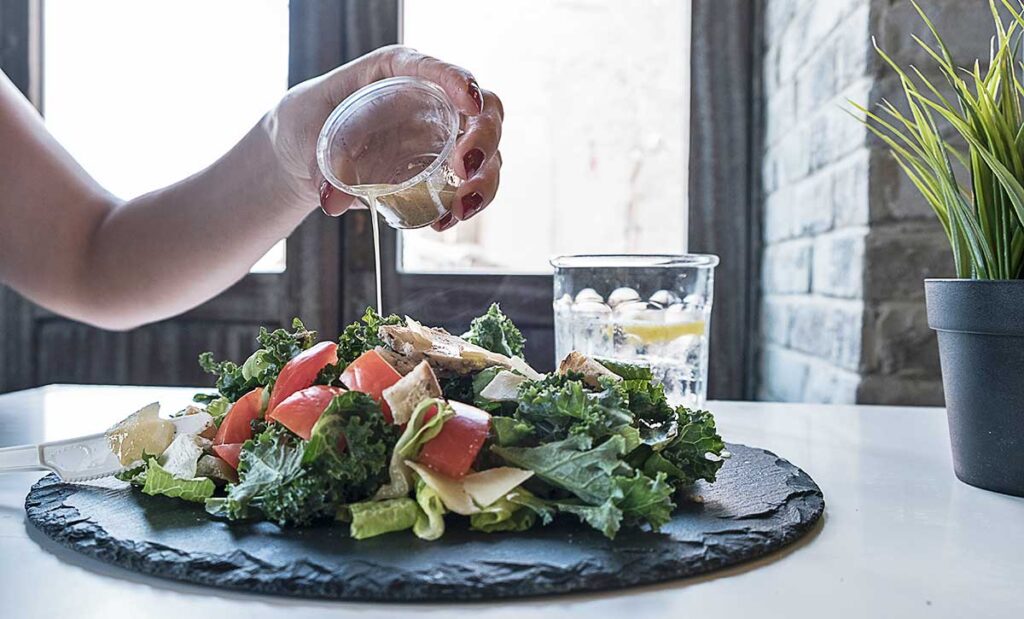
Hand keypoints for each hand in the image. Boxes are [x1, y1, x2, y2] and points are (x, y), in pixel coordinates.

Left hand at [266, 45, 503, 229]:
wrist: (307, 151)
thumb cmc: (310, 123)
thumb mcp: (308, 135)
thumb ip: (321, 166)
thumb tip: (331, 202)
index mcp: (399, 72)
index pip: (437, 69)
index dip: (459, 81)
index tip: (469, 102)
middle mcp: (433, 101)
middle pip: (483, 110)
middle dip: (484, 139)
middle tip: (464, 168)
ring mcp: (444, 136)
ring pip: (488, 152)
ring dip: (484, 181)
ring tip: (461, 208)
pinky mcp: (444, 170)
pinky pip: (471, 185)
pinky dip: (467, 204)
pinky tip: (445, 222)